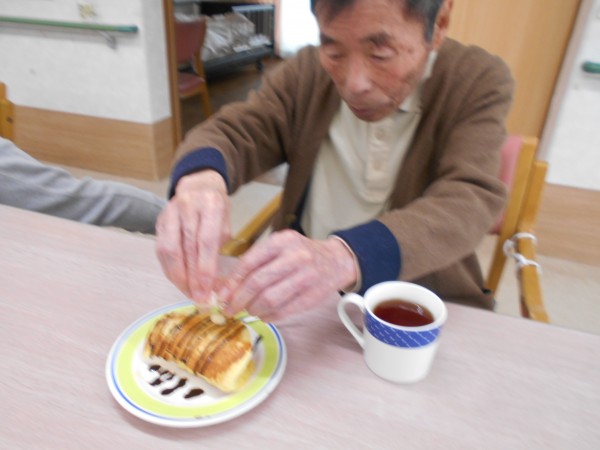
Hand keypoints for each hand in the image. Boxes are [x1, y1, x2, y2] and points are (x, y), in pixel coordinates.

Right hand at [155, 170, 230, 304]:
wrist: (198, 185)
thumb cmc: (216, 207)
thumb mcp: (226, 222)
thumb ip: (219, 248)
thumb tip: (215, 283)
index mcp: (210, 205)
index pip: (206, 242)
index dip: (205, 269)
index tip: (207, 291)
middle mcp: (188, 206)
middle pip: (186, 248)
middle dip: (192, 278)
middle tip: (199, 299)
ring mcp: (170, 212)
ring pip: (169, 250)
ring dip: (178, 276)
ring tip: (188, 293)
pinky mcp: (159, 221)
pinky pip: (161, 249)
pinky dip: (169, 268)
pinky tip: (179, 281)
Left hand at [216, 230, 357, 320]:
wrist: (335, 261)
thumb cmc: (300, 254)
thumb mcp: (278, 248)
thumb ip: (254, 263)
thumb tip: (224, 286)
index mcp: (281, 241)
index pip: (249, 262)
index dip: (232, 282)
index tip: (221, 296)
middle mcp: (295, 256)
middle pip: (258, 282)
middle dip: (239, 299)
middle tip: (230, 309)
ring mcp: (306, 276)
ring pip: (270, 299)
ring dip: (254, 309)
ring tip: (249, 311)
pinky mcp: (312, 295)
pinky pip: (284, 311)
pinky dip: (270, 316)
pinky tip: (264, 316)